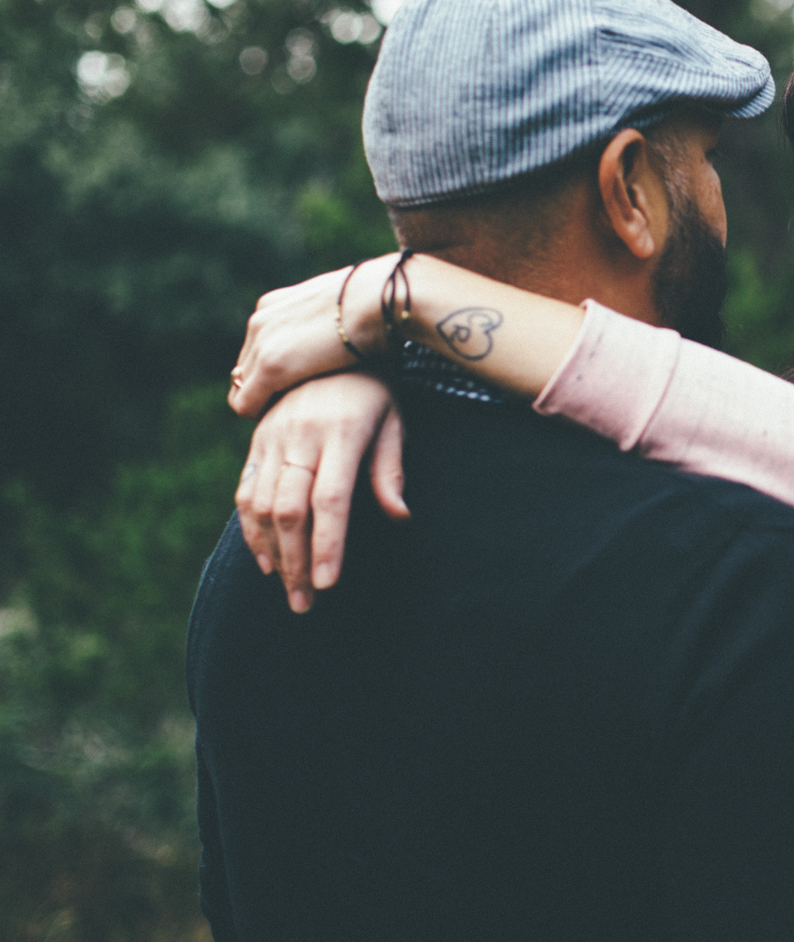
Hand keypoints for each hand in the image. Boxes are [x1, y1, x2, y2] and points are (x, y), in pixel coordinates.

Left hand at [229, 257, 393, 417]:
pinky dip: (261, 415)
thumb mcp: (341, 310)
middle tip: (300, 406)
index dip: (278, 373)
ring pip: (242, 387)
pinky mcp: (271, 365)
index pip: (259, 347)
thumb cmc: (379, 305)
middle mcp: (261, 320)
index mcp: (275, 303)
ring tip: (297, 415)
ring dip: (266, 403)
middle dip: (268, 390)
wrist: (381, 298)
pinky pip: (245, 404)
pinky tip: (288, 421)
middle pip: (246, 369)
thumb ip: (325, 323)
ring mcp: (263, 342)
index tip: (303, 387)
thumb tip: (340, 335)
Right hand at [236, 371, 409, 611]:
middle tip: (304, 603)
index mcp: (340, 433)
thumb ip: (390, 468)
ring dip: (271, 553)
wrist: (330, 337)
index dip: (326, 545)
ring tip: (287, 589)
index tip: (328, 584)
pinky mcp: (257, 439)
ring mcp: (272, 436)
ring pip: (261, 505)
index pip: (330, 500)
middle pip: (289, 510)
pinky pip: (246, 489)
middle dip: (295, 562)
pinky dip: (251, 527)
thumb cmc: (374, 387)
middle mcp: (300, 436)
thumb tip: (400, 516)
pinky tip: (264, 559)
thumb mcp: (393, 419)